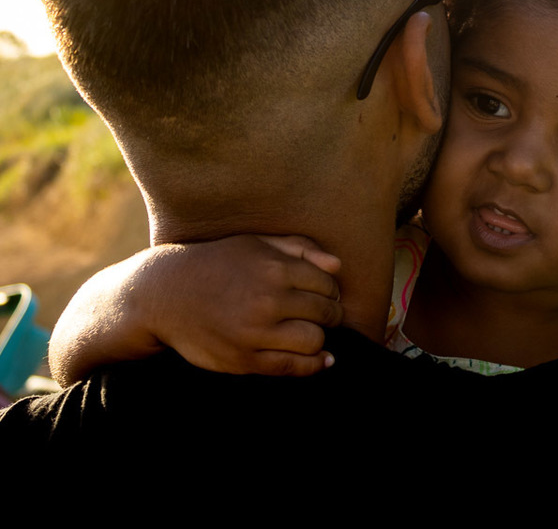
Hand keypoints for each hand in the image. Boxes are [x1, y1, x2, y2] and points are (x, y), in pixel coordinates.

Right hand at [150, 234, 343, 376]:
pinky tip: (322, 360)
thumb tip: (338, 267)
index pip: (329, 285)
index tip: (323, 294)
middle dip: (330, 314)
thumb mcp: (257, 243)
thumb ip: (301, 248)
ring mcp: (255, 333)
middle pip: (326, 313)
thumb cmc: (219, 263)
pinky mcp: (243, 359)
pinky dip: (313, 365)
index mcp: (275, 269)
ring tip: (311, 332)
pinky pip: (292, 367)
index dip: (331, 291)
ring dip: (319, 338)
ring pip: (314, 341)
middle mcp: (267, 301)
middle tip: (321, 314)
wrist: (165, 294)